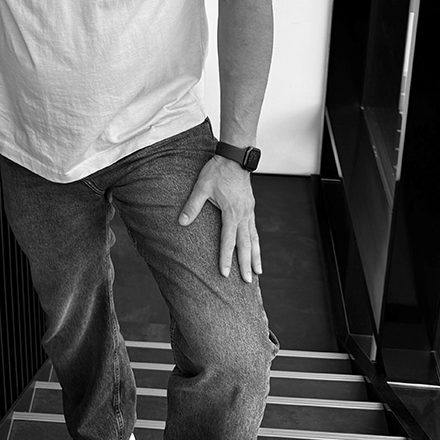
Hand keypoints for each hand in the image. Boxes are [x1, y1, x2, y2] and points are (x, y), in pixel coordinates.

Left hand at [178, 154, 261, 282]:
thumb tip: (181, 222)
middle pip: (246, 244)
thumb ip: (192, 206)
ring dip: (256, 256)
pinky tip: (256, 250)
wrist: (235, 157)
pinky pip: (255, 230)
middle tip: (248, 282)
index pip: (228, 241)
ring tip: (258, 272)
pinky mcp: (250, 208)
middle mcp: (243, 215)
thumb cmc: (218, 171)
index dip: (226, 258)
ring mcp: (249, 212)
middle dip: (246, 264)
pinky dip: (256, 243)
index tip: (225, 274)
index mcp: (231, 212)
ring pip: (254, 238)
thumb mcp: (202, 187)